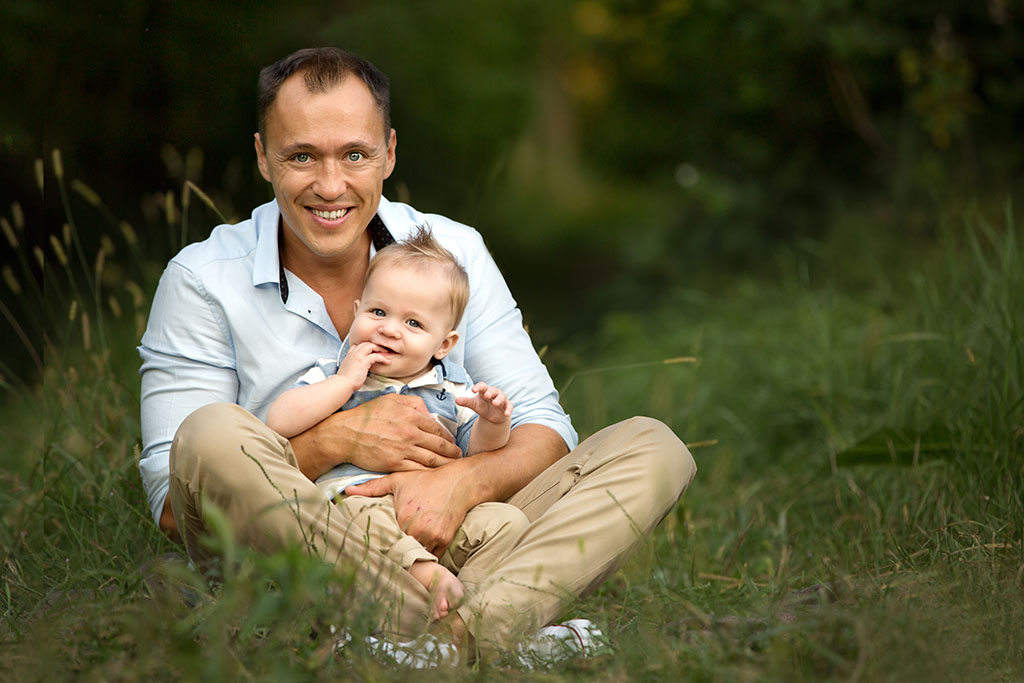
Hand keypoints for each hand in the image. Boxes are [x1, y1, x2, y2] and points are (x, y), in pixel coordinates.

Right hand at [290, 393, 461, 480]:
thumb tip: (429, 413)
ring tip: (452, 467)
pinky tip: (434, 475)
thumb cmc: (367, 416)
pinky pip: (417, 470)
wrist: (344, 434)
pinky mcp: (394, 463)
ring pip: (432, 459)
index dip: (449, 438)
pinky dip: (428, 473)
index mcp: (411, 415)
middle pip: (440, 445)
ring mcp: (403, 449)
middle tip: (459, 457)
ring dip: (445, 464)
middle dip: (453, 453)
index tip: (453, 443)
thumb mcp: (391, 400)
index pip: (438, 428)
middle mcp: (410, 432)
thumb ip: (413, 403)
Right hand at [336, 341, 388, 387]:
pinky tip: (387, 362)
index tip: (374, 351)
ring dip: (380, 349)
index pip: (358, 345)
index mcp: (349, 355)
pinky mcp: (363, 361)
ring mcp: (358, 356)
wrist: (342, 384)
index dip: (367, 347)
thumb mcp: (348, 369)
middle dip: (375, 346)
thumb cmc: (345, 380)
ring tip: (386, 354)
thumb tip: (358, 367)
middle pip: (366, 343)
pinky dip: (383, 358)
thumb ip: (353, 365)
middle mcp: (353, 353)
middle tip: (382, 351)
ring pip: (371, 346)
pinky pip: (376, 356)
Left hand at [345, 463, 473, 554]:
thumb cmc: (427, 480)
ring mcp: (433, 536)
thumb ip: (372, 487)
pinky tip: (417, 554)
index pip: (386, 538)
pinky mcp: (445, 540)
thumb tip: (347, 492)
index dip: (380, 543)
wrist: (460, 482)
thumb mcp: (399, 480)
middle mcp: (418, 529)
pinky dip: (425, 555)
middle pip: (400, 550)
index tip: (371, 547)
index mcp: (404, 516)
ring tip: (400, 557)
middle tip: (382, 557)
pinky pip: (431, 556)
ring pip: (416, 555)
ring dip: (409, 556)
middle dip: (393, 552)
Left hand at [455, 382, 512, 423]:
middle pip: (493, 390)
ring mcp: (502, 399)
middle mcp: (494, 393)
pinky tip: (506, 414)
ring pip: (502, 397)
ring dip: (499, 399)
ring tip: (495, 403)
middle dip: (490, 392)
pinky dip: (509, 409)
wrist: (492, 416)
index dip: (478, 387)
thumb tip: (456, 400)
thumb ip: (466, 402)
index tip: (473, 390)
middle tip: (486, 395)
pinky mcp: (507, 406)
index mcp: (485, 391)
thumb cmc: (483, 407)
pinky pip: (509, 406)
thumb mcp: (474, 405)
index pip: (482, 386)